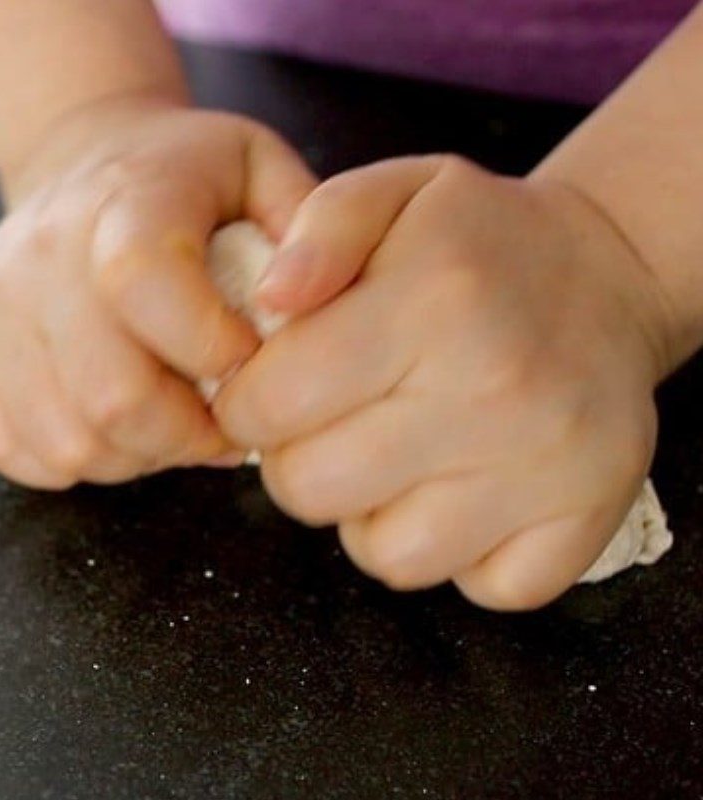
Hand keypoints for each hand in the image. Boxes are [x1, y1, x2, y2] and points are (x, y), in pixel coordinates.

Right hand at [0, 93, 315, 487]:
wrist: (84, 161)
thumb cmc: (186, 178)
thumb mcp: (263, 170)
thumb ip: (310, 228)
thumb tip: (296, 309)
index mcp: (126, 201)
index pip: (145, 286)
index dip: (212, 349)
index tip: (248, 361)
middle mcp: (41, 254)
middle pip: (112, 398)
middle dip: (189, 435)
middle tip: (223, 421)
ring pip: (71, 443)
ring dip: (141, 455)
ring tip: (173, 419)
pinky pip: (17, 452)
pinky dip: (82, 460)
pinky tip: (118, 425)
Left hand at [214, 156, 672, 609]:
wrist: (603, 275)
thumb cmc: (479, 241)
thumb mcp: (393, 193)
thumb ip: (317, 231)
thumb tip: (268, 301)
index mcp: (432, 302)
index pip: (274, 403)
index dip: (246, 403)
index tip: (266, 391)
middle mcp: (494, 391)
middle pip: (315, 489)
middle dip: (295, 461)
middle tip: (328, 422)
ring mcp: (548, 465)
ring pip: (390, 557)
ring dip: (370, 515)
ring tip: (393, 456)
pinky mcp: (587, 514)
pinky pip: (484, 586)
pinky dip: (458, 553)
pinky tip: (461, 491)